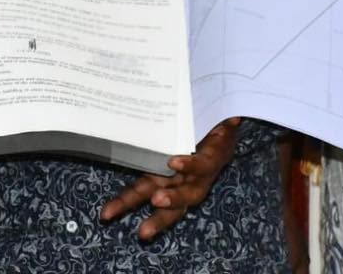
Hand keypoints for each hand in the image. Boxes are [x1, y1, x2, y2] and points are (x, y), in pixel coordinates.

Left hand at [100, 118, 240, 240]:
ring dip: (149, 216)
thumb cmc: (214, 121)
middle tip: (157, 201)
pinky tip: (109, 211)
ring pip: (164, 202)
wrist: (211, 128)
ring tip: (132, 226)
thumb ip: (226, 117)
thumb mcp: (221, 117)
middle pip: (186, 195)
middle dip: (172, 202)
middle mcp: (195, 176)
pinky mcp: (157, 179)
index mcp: (211, 158)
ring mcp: (175, 182)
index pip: (203, 165)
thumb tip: (233, 115)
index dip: (191, 165)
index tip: (174, 162)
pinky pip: (142, 191)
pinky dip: (127, 200)